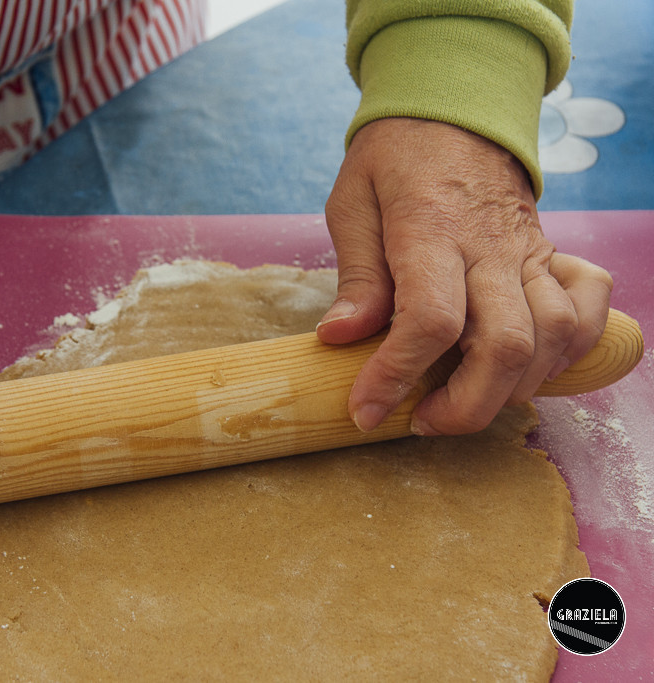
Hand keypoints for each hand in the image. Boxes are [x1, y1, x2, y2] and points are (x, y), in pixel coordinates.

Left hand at [318, 118, 612, 435]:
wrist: (455, 107)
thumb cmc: (393, 158)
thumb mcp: (353, 203)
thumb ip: (356, 275)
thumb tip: (340, 337)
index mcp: (430, 230)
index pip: (429, 320)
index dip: (397, 376)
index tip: (365, 410)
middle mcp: (489, 246)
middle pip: (504, 345)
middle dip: (464, 405)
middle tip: (419, 421)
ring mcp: (530, 250)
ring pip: (553, 336)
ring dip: (513, 388)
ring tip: (462, 402)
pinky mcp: (551, 254)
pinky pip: (585, 308)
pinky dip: (568, 350)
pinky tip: (527, 368)